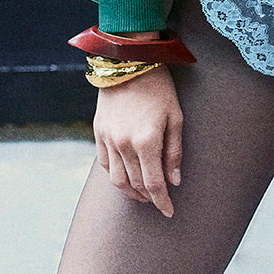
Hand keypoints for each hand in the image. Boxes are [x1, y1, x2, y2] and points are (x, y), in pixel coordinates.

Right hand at [93, 64, 183, 215]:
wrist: (128, 61)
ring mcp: (108, 139)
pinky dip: (115, 176)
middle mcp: (124, 144)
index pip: (154, 184)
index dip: (163, 201)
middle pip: (136, 184)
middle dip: (149, 198)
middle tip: (159, 202)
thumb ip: (174, 151)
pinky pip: (105, 165)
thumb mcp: (175, 116)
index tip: (170, 212)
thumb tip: (174, 181)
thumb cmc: (158, 87)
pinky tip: (126, 176)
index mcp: (146, 141)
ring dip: (131, 192)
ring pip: (117, 180)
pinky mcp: (99, 133)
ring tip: (143, 194)